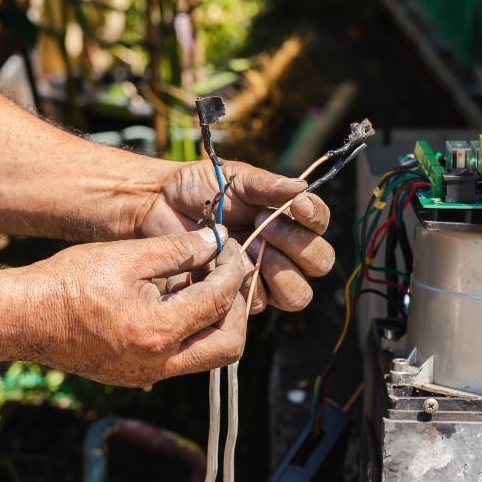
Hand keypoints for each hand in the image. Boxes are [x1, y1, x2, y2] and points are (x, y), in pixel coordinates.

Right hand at [13, 226, 245, 386]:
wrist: (23, 317)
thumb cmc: (69, 281)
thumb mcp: (128, 255)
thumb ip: (180, 249)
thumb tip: (218, 241)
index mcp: (158, 330)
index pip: (219, 301)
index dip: (233, 270)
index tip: (230, 248)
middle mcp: (158, 363)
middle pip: (229, 344)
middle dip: (236, 307)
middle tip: (228, 274)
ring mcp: (148, 375)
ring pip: (208, 354)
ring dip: (216, 320)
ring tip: (201, 282)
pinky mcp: (138, 376)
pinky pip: (183, 358)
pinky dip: (192, 330)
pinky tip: (179, 299)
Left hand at [139, 160, 334, 312]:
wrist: (161, 206)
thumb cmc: (202, 188)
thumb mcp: (239, 179)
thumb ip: (270, 185)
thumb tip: (302, 188)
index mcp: (290, 220)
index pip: (320, 226)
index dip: (315, 218)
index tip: (297, 206)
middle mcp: (285, 251)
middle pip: (319, 263)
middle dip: (296, 245)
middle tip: (263, 225)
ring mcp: (265, 277)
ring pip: (297, 293)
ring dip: (277, 271)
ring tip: (248, 247)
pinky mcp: (241, 295)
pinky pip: (260, 302)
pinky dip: (246, 284)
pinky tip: (225, 263)